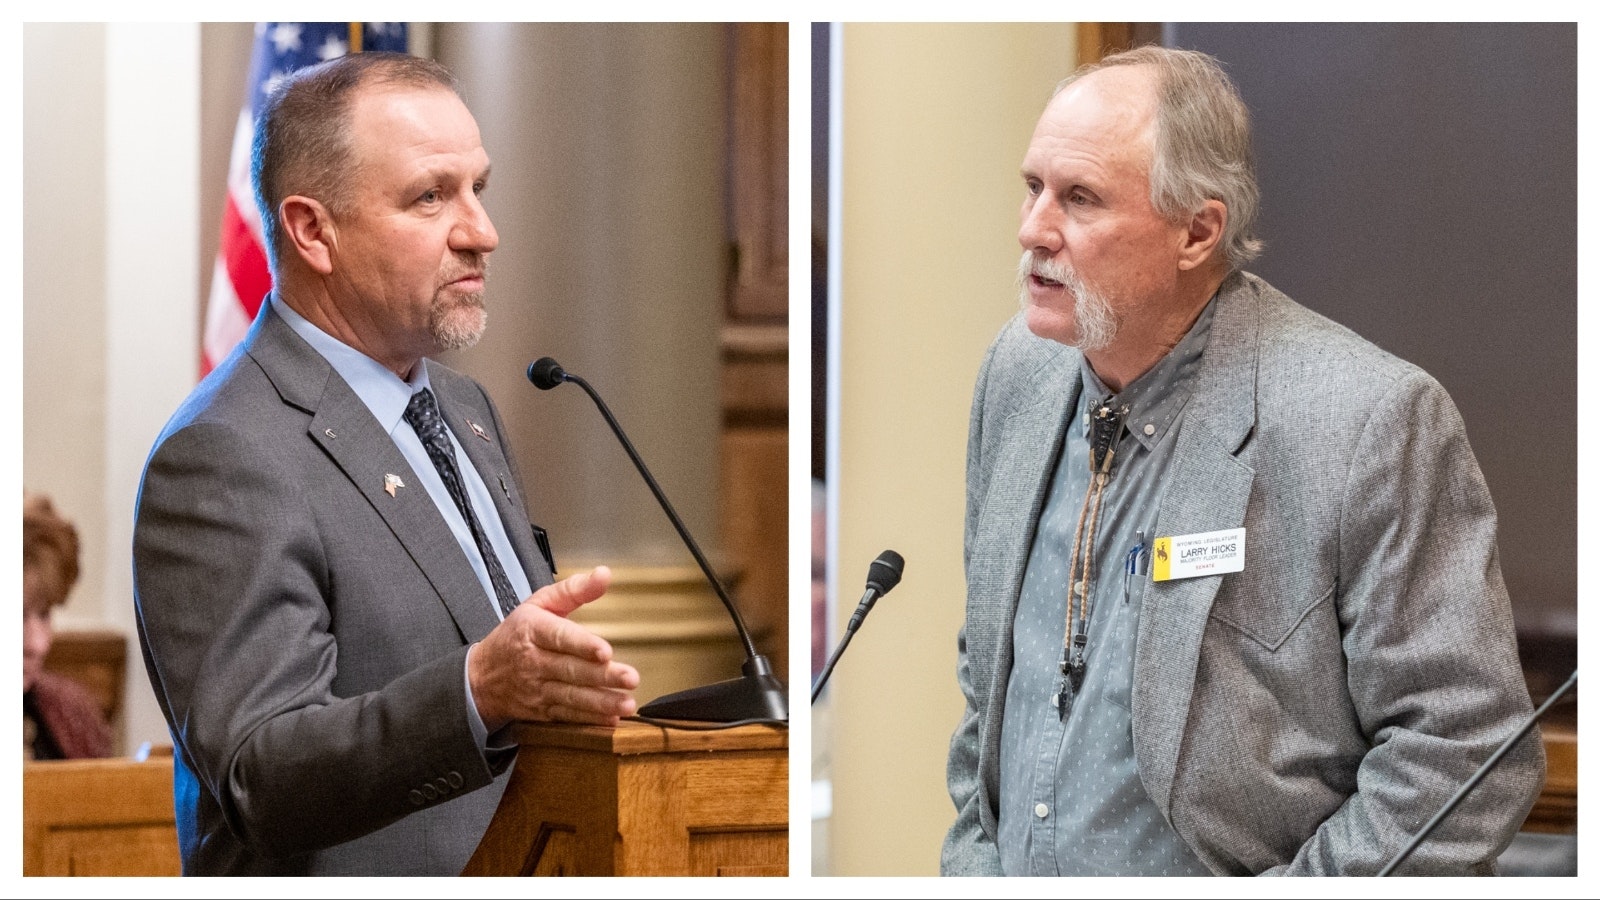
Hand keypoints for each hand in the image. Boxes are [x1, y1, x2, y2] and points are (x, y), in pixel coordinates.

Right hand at [467, 566, 638, 728]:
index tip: (605, 651)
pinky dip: (589, 720)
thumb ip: (573, 589)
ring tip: (626, 704)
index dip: (582, 645)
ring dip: (601, 703)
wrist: (481, 676)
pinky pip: (566, 716)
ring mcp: (536, 689)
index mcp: (532, 630)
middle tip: (630, 678)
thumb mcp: (539, 603)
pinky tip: (610, 719)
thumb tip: (604, 574)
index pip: (559, 637)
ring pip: (571, 697)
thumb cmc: (516, 634)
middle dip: (603, 676)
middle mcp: (533, 661)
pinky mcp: (540, 711)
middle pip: (570, 670)